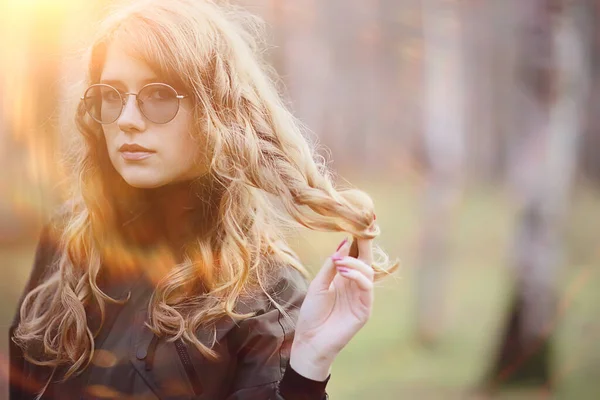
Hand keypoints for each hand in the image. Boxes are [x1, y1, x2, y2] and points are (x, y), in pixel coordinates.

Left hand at [290, 235, 374, 380]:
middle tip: (362, 227)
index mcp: (345, 277)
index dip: (359, 239)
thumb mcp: (318, 283)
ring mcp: (362, 297)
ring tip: (339, 262)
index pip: (356, 255)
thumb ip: (331, 265)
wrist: (309, 340)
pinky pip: (367, 288)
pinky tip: (344, 272)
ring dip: (354, 263)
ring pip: (367, 272)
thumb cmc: (312, 313)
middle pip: (366, 259)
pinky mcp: (364, 309)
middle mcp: (356, 285)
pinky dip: (357, 277)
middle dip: (365, 243)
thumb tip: (343, 242)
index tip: (360, 220)